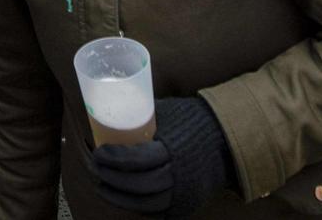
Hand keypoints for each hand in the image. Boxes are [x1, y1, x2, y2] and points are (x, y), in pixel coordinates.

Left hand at [87, 96, 228, 215]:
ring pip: (145, 204)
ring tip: (103, 187)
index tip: (98, 153)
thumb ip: (142, 116)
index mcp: (173, 150)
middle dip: (112, 180)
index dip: (113, 159)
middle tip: (96, 170)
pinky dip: (137, 205)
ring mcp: (182, 194)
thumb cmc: (192, 123)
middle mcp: (178, 176)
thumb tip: (110, 111)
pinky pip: (156, 211)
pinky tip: (123, 196)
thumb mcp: (168, 113)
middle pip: (138, 185)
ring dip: (119, 198)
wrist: (226, 143)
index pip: (137, 160)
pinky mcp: (184, 206)